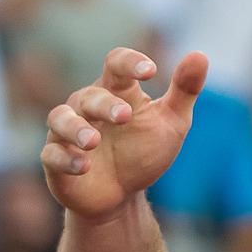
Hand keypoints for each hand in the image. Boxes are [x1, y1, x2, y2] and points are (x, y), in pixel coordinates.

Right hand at [40, 48, 207, 219]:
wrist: (121, 196)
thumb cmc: (143, 152)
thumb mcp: (172, 123)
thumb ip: (184, 91)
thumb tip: (200, 55)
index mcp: (116, 92)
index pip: (116, 65)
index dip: (130, 63)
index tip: (150, 70)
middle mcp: (87, 107)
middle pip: (90, 95)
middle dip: (106, 104)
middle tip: (125, 116)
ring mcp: (67, 133)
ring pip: (60, 118)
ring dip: (75, 128)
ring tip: (91, 142)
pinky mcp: (55, 161)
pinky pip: (51, 154)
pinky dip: (65, 159)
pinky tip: (83, 166)